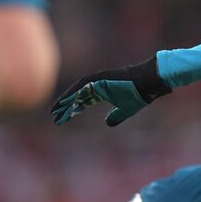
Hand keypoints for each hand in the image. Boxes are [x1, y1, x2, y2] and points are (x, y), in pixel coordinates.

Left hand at [50, 57, 170, 126]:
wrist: (146, 83)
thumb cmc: (138, 95)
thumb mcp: (125, 111)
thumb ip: (115, 117)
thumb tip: (107, 122)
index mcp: (102, 92)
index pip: (83, 101)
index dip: (74, 109)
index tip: (65, 117)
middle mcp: (97, 86)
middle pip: (77, 97)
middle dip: (66, 107)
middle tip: (54, 116)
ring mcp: (97, 81)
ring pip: (77, 92)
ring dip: (65, 101)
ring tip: (55, 110)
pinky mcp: (99, 79)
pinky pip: (82, 87)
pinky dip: (73, 94)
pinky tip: (64, 102)